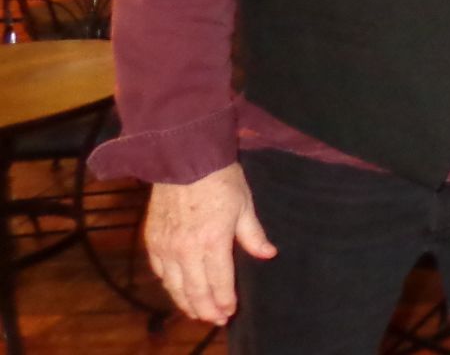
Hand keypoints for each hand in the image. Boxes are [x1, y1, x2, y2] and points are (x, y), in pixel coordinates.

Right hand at [145, 162, 277, 323]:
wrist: (184, 158)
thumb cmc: (220, 179)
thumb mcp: (244, 205)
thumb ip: (253, 235)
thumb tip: (269, 254)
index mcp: (213, 241)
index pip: (219, 282)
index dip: (224, 301)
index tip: (230, 312)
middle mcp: (186, 249)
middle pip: (195, 291)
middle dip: (206, 310)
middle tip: (215, 320)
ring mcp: (166, 246)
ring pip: (174, 286)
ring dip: (186, 303)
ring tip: (197, 313)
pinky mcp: (152, 239)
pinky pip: (159, 271)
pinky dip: (169, 285)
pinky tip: (177, 290)